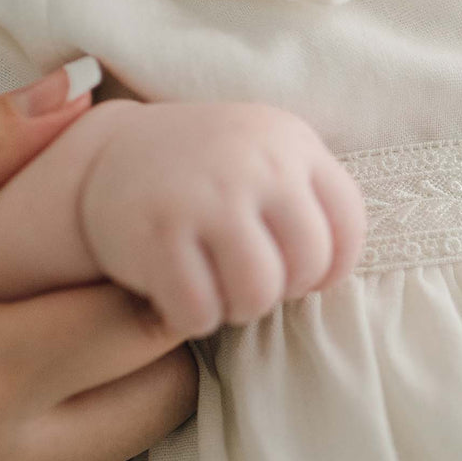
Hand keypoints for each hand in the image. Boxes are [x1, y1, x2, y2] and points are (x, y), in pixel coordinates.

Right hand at [0, 69, 197, 460]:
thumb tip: (74, 93)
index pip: (146, 320)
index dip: (163, 264)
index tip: (143, 221)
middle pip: (166, 390)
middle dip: (163, 321)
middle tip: (119, 261)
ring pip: (140, 440)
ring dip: (134, 374)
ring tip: (80, 308)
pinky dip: (95, 419)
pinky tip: (45, 363)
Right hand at [79, 101, 367, 335]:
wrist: (113, 153)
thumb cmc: (210, 170)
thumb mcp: (268, 154)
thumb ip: (311, 194)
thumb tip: (337, 270)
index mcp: (290, 142)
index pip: (349, 223)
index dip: (334, 266)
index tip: (305, 273)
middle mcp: (253, 164)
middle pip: (308, 262)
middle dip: (287, 289)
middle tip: (257, 282)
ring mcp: (205, 197)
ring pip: (259, 292)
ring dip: (244, 309)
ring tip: (225, 293)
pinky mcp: (157, 234)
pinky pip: (200, 310)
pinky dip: (196, 318)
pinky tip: (186, 297)